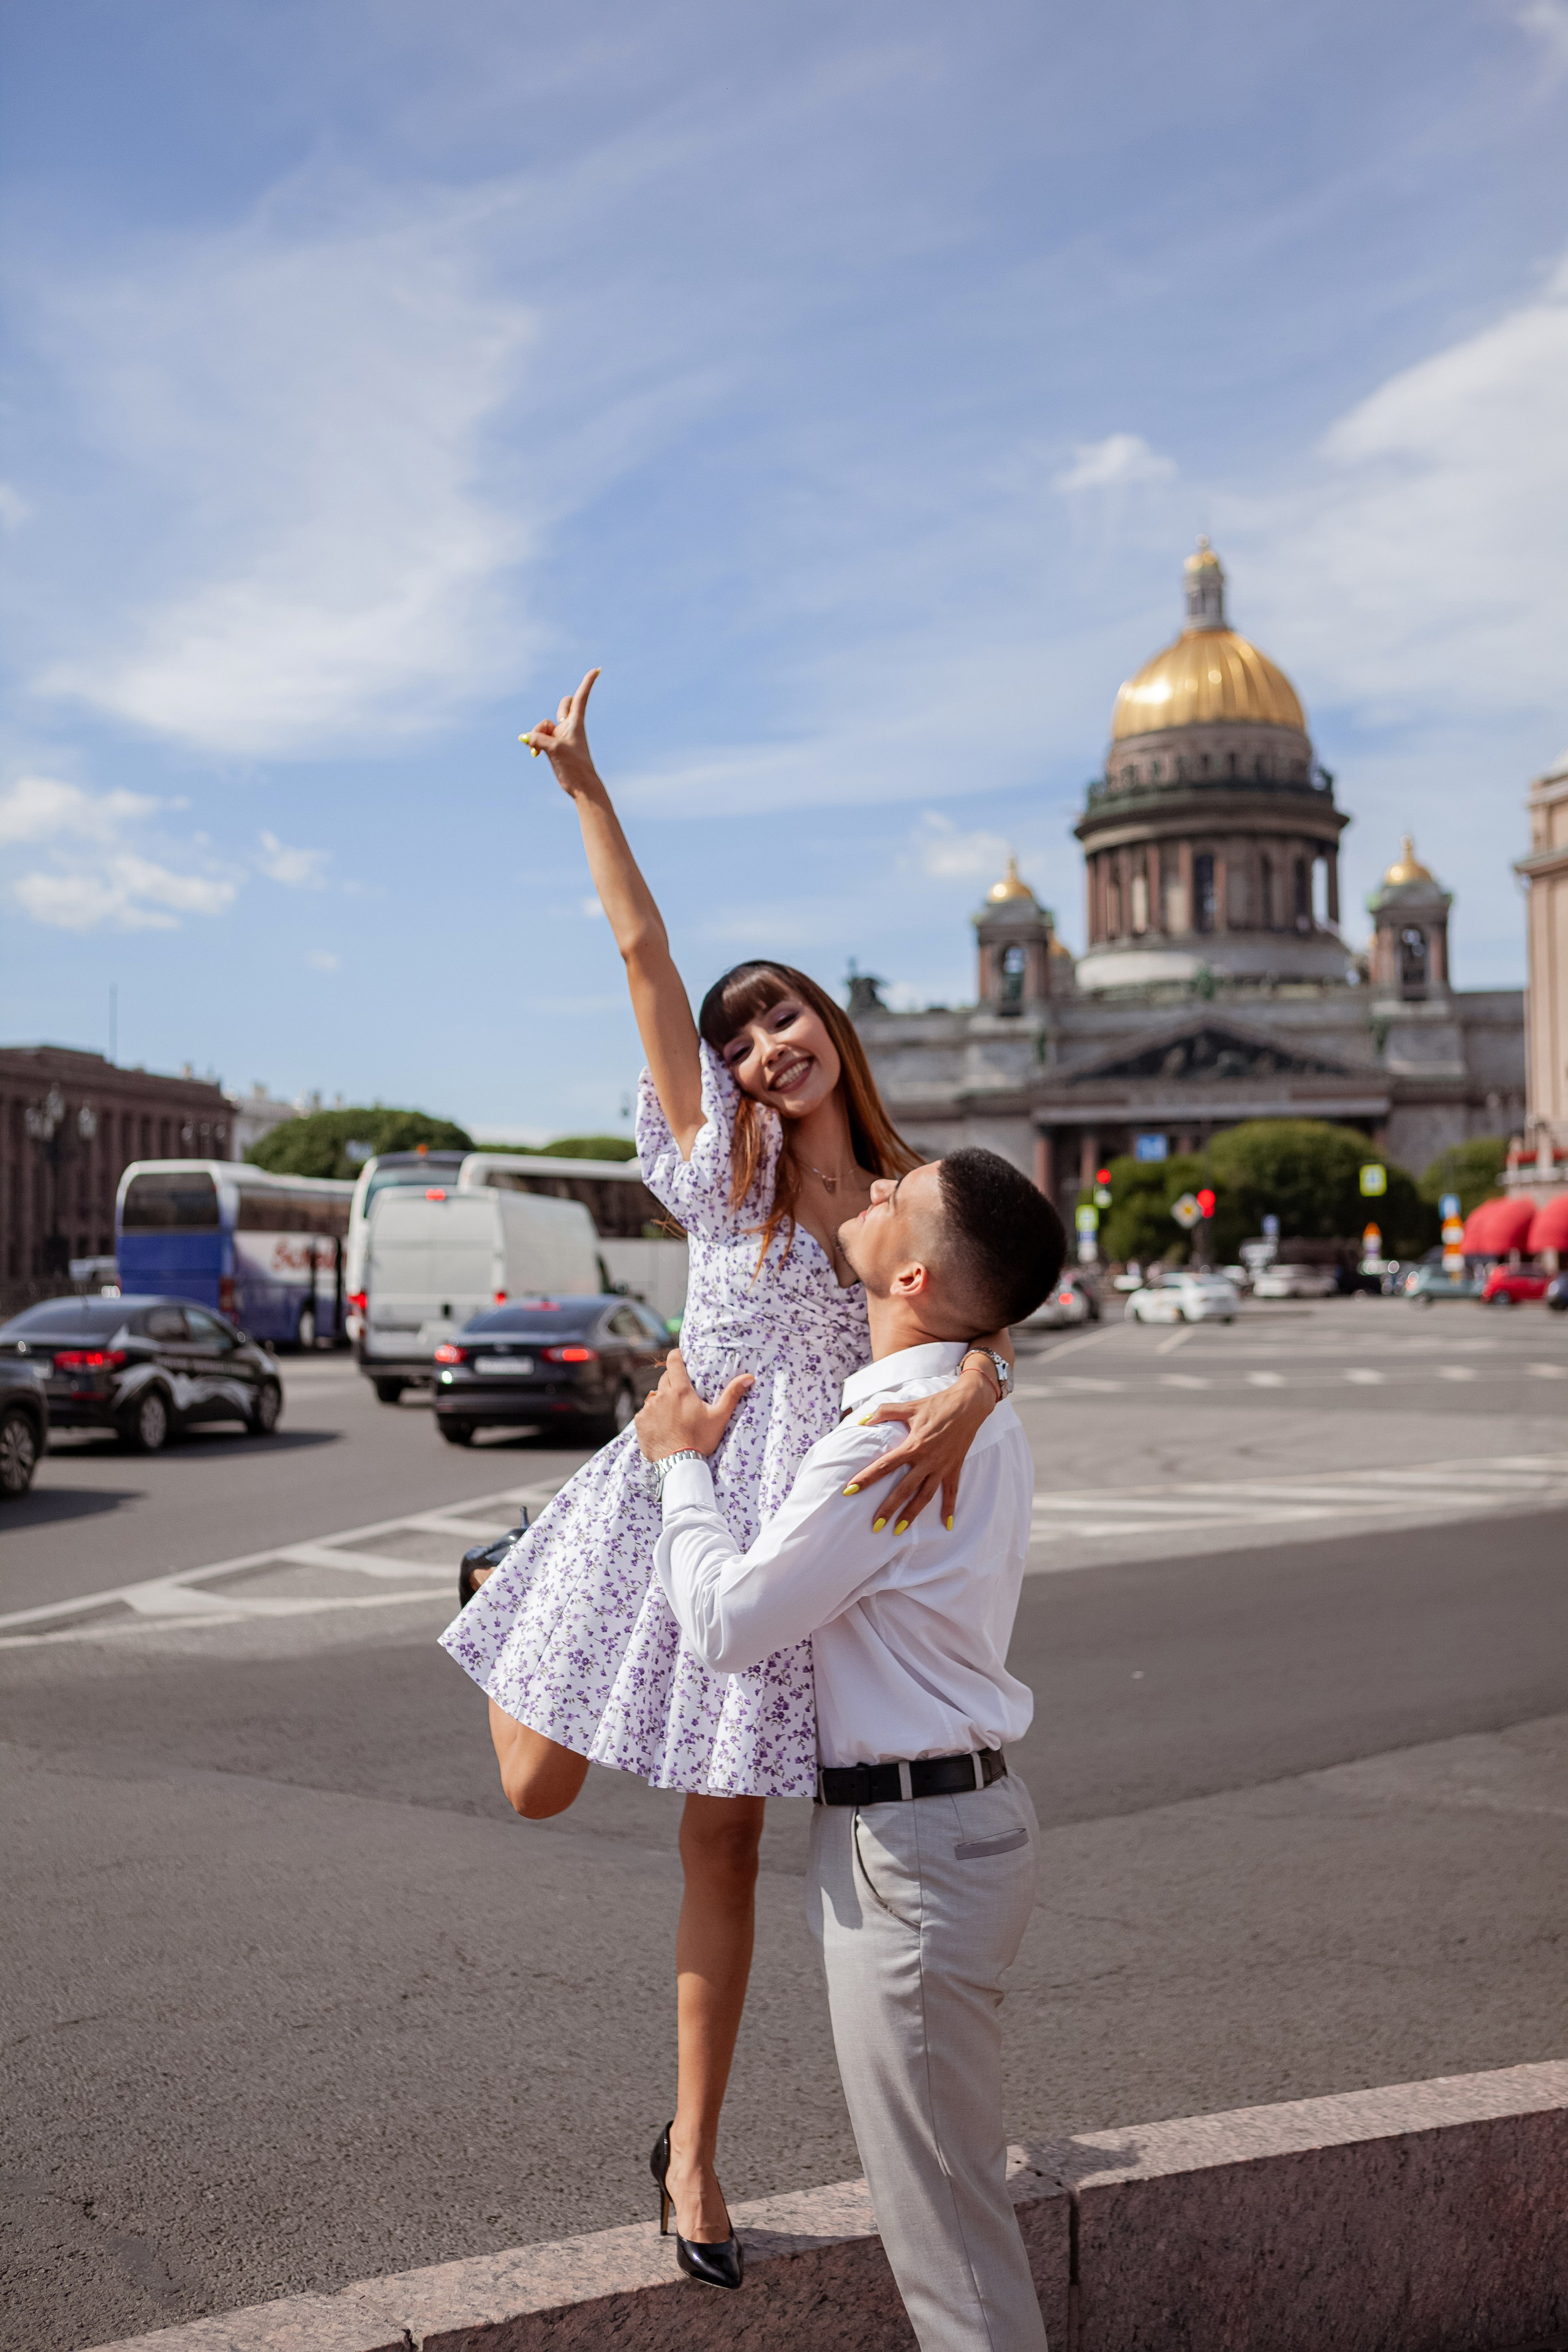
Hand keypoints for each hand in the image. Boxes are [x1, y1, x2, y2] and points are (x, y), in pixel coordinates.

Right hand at [521, 668, 601, 795]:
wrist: (581, 787)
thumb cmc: (574, 767)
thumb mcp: (554, 749)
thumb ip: (538, 739)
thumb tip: (525, 737)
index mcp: (576, 723)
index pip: (581, 698)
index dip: (588, 682)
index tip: (598, 669)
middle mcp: (570, 727)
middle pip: (563, 706)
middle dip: (558, 710)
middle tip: (559, 727)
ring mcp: (562, 736)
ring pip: (545, 725)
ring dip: (537, 734)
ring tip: (538, 751)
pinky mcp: (554, 746)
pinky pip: (540, 737)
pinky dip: (534, 743)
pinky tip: (534, 754)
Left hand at [636, 1347, 753, 1462]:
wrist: (679, 1464)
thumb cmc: (700, 1439)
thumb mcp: (719, 1417)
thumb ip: (732, 1395)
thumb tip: (749, 1377)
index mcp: (681, 1391)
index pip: (674, 1362)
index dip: (675, 1356)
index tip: (679, 1356)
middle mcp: (662, 1395)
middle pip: (665, 1379)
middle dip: (672, 1383)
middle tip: (682, 1396)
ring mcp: (649, 1408)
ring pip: (655, 1397)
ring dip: (662, 1401)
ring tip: (673, 1416)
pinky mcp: (640, 1421)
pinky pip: (645, 1413)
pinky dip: (652, 1416)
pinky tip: (662, 1427)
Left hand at [844, 1365, 995, 1530]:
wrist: (969, 1405)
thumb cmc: (936, 1404)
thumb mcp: (909, 1406)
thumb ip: (884, 1412)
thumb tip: (862, 1420)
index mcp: (913, 1445)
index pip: (885, 1465)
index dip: (866, 1478)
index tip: (850, 1490)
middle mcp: (927, 1460)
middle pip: (904, 1489)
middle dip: (889, 1508)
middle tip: (875, 1525)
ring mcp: (942, 1466)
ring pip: (925, 1496)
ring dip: (912, 1515)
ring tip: (898, 1531)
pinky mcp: (955, 1468)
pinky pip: (952, 1492)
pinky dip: (950, 1508)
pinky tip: (947, 1525)